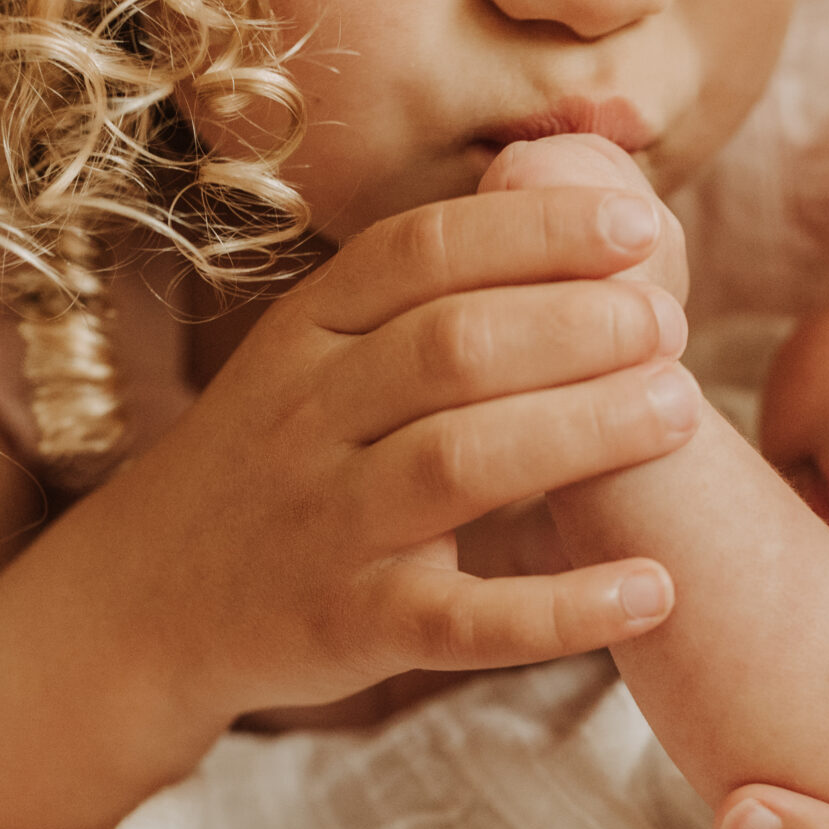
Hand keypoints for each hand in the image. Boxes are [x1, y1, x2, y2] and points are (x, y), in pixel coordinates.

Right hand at [115, 183, 699, 724]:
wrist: (149, 603)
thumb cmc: (275, 465)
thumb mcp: (312, 360)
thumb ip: (417, 298)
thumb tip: (574, 202)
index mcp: (307, 333)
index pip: (423, 252)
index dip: (536, 231)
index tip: (639, 226)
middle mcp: (309, 418)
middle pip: (453, 347)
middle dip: (576, 323)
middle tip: (668, 324)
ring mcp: (328, 525)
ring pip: (459, 462)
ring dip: (582, 429)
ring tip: (679, 412)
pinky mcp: (353, 625)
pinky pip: (466, 619)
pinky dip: (563, 609)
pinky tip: (653, 590)